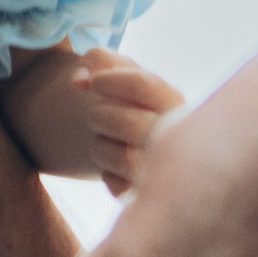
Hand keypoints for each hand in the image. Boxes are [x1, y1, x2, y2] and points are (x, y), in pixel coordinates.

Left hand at [3, 45, 184, 192]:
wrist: (142, 144)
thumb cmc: (130, 102)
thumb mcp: (122, 73)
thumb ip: (99, 61)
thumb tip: (79, 81)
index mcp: (172, 100)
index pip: (143, 85)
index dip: (109, 80)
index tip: (91, 83)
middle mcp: (178, 134)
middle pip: (132, 124)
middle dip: (101, 116)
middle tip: (95, 115)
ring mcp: (168, 169)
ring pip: (124, 159)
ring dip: (100, 147)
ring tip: (102, 140)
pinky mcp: (153, 195)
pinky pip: (120, 188)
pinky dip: (109, 175)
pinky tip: (113, 167)